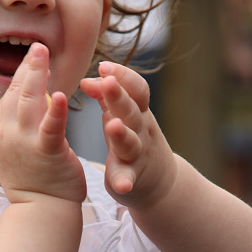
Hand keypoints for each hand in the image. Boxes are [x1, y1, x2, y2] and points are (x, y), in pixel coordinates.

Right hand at [0, 43, 85, 204]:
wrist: (42, 212)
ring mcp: (24, 144)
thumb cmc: (37, 182)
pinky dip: (54, 111)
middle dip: (27, 67)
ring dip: (36, 75)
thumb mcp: (20, 150)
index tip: (33, 57)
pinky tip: (59, 94)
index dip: (21, 74)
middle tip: (38, 46)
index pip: (9, 96)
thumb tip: (33, 102)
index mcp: (2, 133)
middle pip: (16, 93)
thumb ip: (22, 126)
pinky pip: (49, 128)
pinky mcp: (46, 154)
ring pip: (28, 102)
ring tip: (43, 54)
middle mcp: (8, 135)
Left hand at [80, 61, 176, 207]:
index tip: (104, 66)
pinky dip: (125, 181)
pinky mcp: (132, 178)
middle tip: (107, 83)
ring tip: (112, 126)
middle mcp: (141, 131)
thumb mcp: (122, 116)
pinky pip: (128, 179)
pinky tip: (122, 185)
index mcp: (138, 113)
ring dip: (122, 134)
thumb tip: (88, 78)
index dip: (122, 76)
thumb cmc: (135, 140)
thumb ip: (105, 96)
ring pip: (130, 143)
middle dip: (119, 96)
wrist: (162, 183)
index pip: (136, 89)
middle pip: (131, 110)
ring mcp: (138, 155)